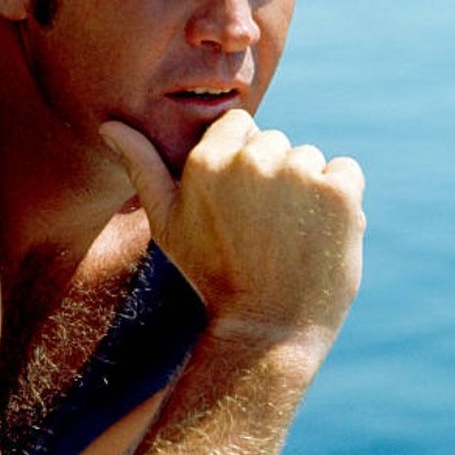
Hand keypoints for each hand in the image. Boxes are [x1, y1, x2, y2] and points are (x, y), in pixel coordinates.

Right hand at [100, 110, 364, 355]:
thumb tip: (109, 125)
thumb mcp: (166, 221)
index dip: (242, 165)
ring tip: (289, 236)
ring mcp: (300, 173)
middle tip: (262, 228)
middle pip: (276, 143)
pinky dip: (339, 198)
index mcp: (209, 158)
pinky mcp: (338, 192)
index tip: (240, 206)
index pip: (240, 126)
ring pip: (309, 159)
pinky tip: (317, 234)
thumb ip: (141, 165)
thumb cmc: (210, 274)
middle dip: (273, 177)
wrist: (266, 328)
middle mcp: (254, 159)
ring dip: (306, 190)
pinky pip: (345, 171)